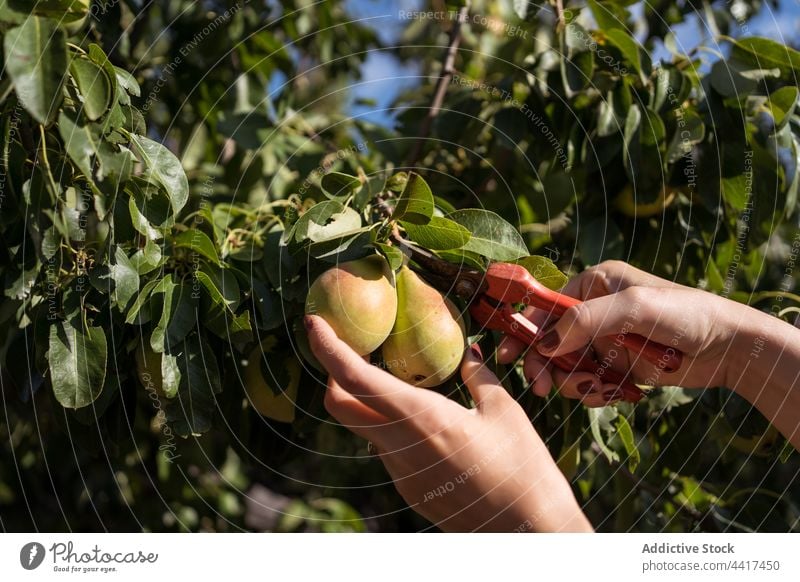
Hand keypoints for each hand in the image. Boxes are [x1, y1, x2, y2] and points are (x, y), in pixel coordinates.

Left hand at [304, 314, 592, 531]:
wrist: (530, 533)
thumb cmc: (524, 469)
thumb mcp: (505, 411)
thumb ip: (477, 376)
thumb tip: (469, 351)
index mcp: (421, 417)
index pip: (354, 378)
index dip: (327, 348)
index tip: (315, 324)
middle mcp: (400, 447)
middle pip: (340, 406)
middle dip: (335, 374)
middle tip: (357, 352)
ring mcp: (401, 474)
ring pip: (367, 430)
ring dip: (372, 405)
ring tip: (409, 387)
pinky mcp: (410, 492)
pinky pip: (390, 453)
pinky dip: (396, 431)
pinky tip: (432, 428)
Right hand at [497, 260, 753, 405]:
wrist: (729, 349)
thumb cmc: (686, 315)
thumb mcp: (635, 308)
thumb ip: (587, 319)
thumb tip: (545, 343)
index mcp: (594, 284)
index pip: (545, 306)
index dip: (523, 330)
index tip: (506, 355)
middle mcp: (594, 311)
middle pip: (549, 341)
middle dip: (543, 365)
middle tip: (541, 388)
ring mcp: (604, 340)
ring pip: (566, 367)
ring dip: (572, 383)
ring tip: (595, 391)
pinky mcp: (616, 366)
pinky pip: (588, 383)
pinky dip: (594, 393)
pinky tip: (612, 394)